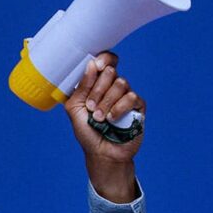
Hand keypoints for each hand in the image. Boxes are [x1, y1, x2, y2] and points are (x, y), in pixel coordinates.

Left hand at [64, 52, 145, 201]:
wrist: (102, 153)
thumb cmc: (87, 132)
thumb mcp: (74, 109)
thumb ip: (81, 87)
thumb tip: (91, 65)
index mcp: (97, 84)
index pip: (105, 61)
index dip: (103, 59)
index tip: (96, 66)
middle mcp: (112, 87)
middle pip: (111, 71)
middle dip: (98, 89)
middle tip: (91, 106)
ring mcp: (126, 96)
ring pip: (121, 83)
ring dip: (106, 101)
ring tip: (100, 118)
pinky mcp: (138, 107)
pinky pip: (131, 97)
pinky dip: (119, 108)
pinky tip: (112, 119)